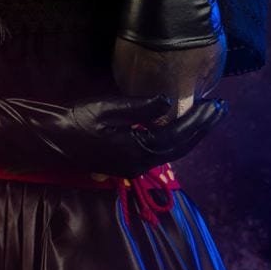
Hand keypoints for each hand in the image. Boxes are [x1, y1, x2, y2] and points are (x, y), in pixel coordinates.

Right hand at [66, 93, 227, 176]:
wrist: (49, 140)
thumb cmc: (75, 121)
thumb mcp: (107, 108)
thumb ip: (140, 107)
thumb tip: (169, 102)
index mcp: (137, 151)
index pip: (177, 136)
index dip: (199, 121)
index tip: (217, 106)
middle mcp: (139, 164)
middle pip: (180, 147)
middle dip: (201, 128)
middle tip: (221, 109)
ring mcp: (133, 167)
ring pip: (171, 151)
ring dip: (191, 134)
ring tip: (207, 116)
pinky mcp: (126, 164)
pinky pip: (159, 152)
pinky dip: (175, 138)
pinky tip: (180, 127)